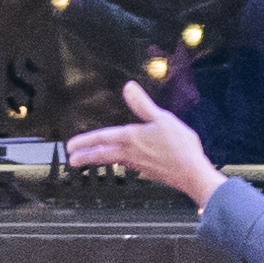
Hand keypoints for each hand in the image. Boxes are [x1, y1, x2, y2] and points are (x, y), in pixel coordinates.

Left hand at [62, 68, 228, 206]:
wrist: (192, 174)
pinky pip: (128, 166)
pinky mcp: (148, 172)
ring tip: (91, 160)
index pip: (102, 138)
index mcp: (132, 138)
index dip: (85, 141)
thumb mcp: (162, 119)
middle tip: (72, 160)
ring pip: (113, 161)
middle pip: (102, 155)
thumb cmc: (180, 147)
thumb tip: (128, 88)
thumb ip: (143, 104)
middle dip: (85, 157)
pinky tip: (123, 163)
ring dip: (99, 161)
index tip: (71, 146)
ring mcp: (139, 165)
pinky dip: (119, 164)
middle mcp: (131, 153)